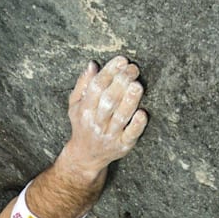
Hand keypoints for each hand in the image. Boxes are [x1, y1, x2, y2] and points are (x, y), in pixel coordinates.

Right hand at [60, 55, 148, 173]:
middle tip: (133, 69)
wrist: (85, 157)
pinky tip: (143, 113)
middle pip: (109, 100)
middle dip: (121, 82)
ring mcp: (110, 135)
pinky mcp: (122, 146)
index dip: (109, 72)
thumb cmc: (83, 125)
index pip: (96, 87)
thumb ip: (83, 85)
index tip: (121, 60)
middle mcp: (96, 123)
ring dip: (130, 100)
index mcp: (84, 110)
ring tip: (138, 85)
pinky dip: (137, 125)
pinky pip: (130, 135)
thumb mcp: (75, 105)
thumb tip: (92, 65)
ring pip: (120, 117)